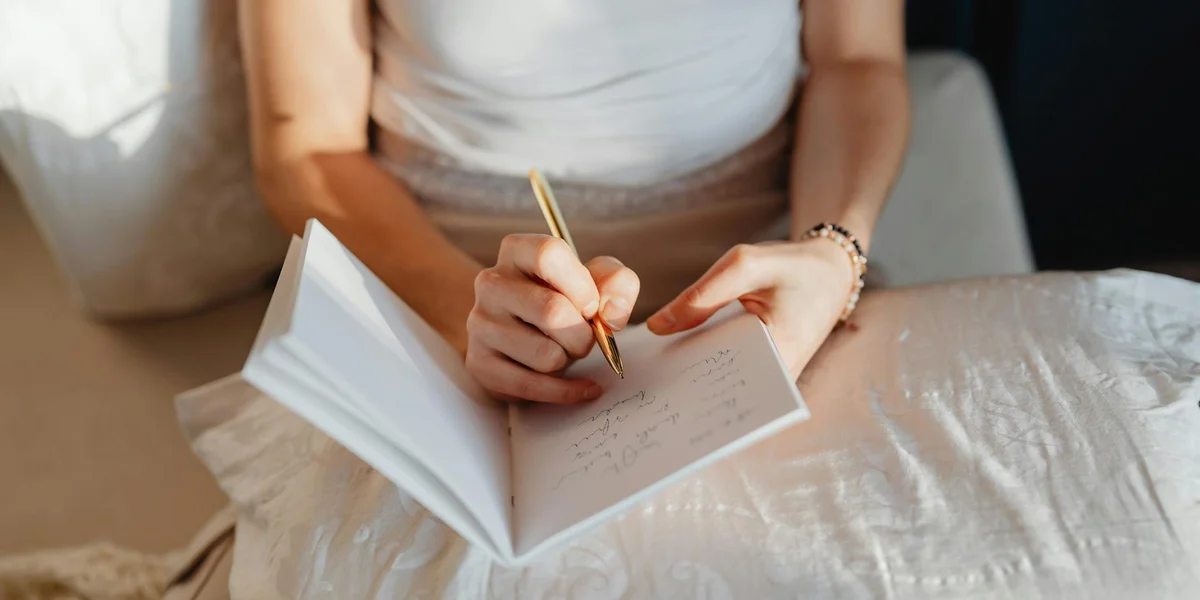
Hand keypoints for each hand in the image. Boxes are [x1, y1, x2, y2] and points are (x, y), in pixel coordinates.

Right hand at [466, 234, 639, 402]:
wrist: (524, 336)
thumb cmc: (564, 301)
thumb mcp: (596, 281)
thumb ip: (617, 283)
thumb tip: (610, 314)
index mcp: (516, 251)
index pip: (548, 254)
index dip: (581, 285)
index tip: (592, 306)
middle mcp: (491, 283)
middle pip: (551, 311)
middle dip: (583, 334)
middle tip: (583, 337)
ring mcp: (480, 324)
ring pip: (545, 355)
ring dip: (569, 360)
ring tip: (563, 351)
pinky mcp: (480, 364)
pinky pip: (533, 386)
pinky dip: (567, 391)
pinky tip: (581, 386)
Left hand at [647, 240, 854, 379]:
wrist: (828, 274)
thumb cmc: (790, 267)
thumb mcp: (745, 266)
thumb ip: (701, 296)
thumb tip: (656, 327)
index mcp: (781, 355)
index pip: (729, 385)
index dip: (692, 389)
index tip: (660, 389)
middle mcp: (776, 378)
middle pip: (721, 391)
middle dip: (686, 388)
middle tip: (647, 390)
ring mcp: (769, 378)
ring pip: (721, 385)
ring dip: (691, 377)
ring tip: (654, 378)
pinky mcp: (759, 370)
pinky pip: (726, 372)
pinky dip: (703, 363)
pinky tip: (674, 359)